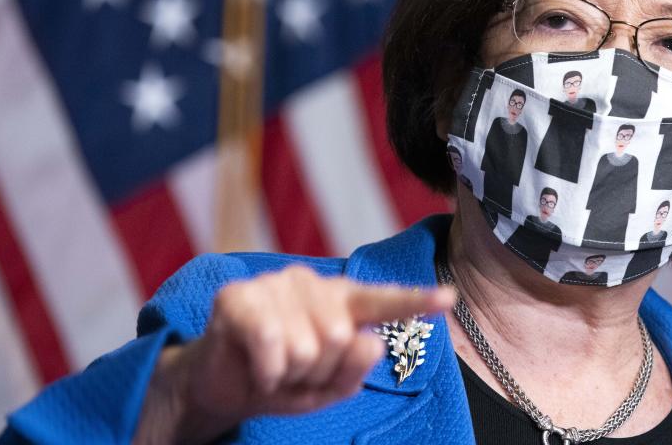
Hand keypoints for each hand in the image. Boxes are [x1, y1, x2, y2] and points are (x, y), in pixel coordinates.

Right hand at [136, 266, 454, 443]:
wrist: (222, 387)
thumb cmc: (283, 380)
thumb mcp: (327, 389)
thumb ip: (355, 370)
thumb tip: (371, 340)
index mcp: (340, 301)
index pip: (382, 301)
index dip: (416, 301)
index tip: (449, 299)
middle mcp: (311, 283)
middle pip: (340, 339)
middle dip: (318, 371)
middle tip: (295, 371)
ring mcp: (275, 284)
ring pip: (306, 345)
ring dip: (290, 373)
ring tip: (274, 365)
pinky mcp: (238, 295)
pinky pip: (271, 342)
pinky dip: (267, 369)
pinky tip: (256, 365)